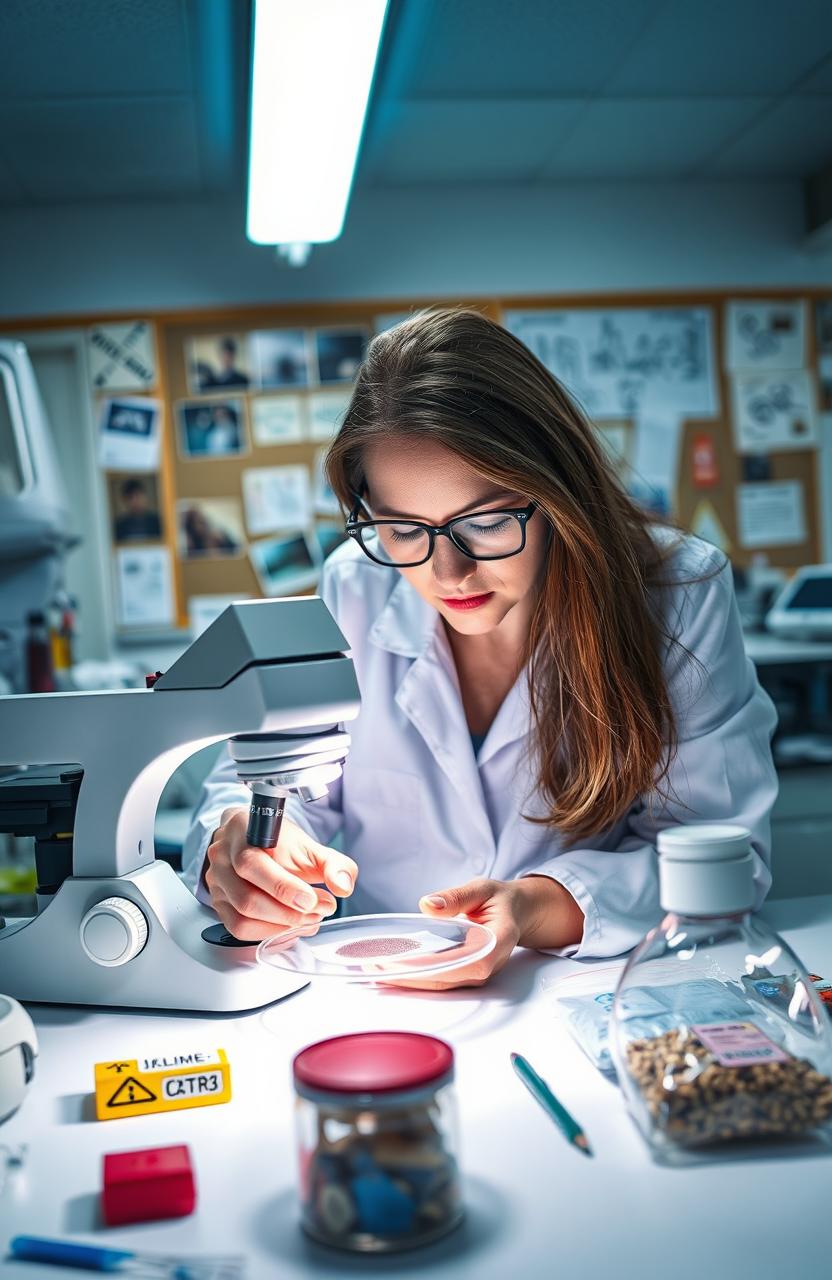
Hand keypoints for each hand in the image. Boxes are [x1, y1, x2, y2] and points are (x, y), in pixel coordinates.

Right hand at [204, 807, 356, 941]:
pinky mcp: (218, 903)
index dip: (282, 887)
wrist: (254, 840)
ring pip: (242, 918)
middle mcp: (222, 857)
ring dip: (280, 925)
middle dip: (288, 912)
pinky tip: (290, 926)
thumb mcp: (310, 846)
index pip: (253, 864)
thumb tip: (343, 886)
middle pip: (247, 897)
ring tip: (308, 919)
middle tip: (318, 911)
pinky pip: (238, 928)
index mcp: (242, 831)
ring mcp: (216, 882)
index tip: (311, 899)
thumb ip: (333, 863)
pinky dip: (267, 932)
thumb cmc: (279, 843)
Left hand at [388, 875, 583, 990]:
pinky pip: (440, 980)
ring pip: (439, 984)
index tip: (398, 963)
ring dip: (408, 980)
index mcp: (496, 943)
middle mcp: (487, 965)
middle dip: (408, 977)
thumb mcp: (481, 888)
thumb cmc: (500, 899)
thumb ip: (456, 897)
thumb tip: (428, 905)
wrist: (516, 911)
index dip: (427, 966)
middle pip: (444, 980)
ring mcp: (476, 974)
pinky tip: (392, 972)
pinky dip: (415, 977)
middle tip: (374, 969)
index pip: (460, 962)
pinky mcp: (466, 974)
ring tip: (376, 972)